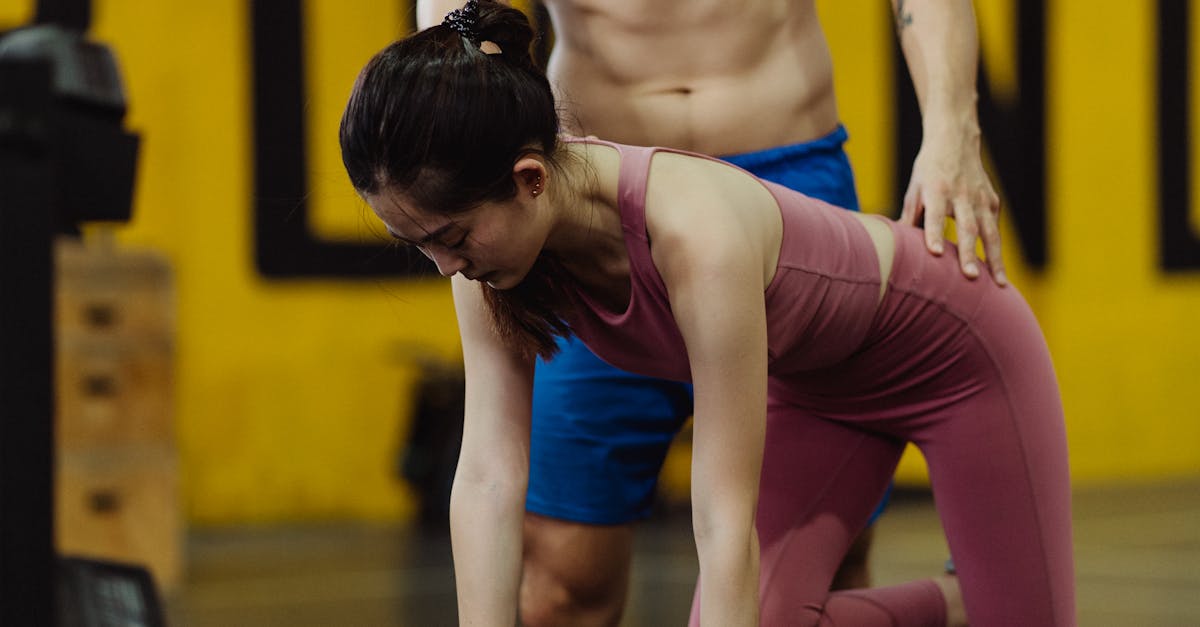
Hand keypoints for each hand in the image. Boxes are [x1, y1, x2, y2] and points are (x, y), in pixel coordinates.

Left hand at [900, 133, 1006, 285]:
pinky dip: (996, 248)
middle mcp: (962, 194)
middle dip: (969, 253)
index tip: (936, 254)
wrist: (956, 139)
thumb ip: (909, 217)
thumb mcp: (914, 189)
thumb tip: (896, 248)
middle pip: (967, 227)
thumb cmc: (929, 169)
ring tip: (999, 284)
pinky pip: (995, 227)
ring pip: (991, 232)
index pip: (935, 215)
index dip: (935, 234)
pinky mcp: (993, 201)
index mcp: (937, 190)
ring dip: (994, 259)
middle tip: (970, 277)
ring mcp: (981, 198)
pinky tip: (997, 269)